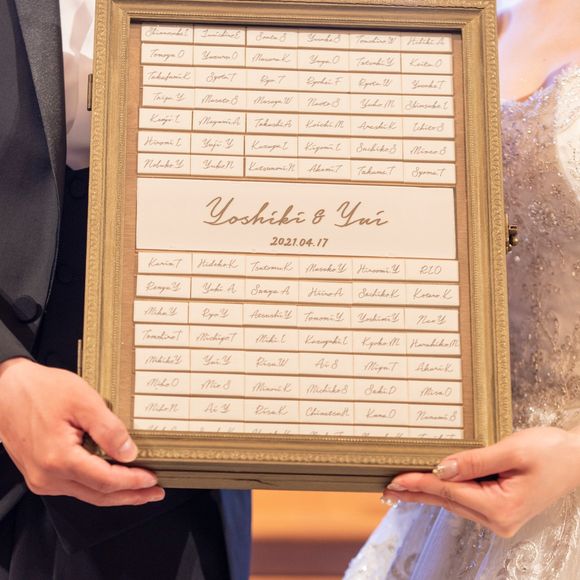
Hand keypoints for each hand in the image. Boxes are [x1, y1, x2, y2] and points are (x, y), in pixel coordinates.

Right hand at [0, 357, 164, 506]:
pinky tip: (113, 480)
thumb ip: (109, 429)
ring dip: (115, 493)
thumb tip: (130, 453)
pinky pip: (75, 487)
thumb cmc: (40, 390)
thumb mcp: (83, 400)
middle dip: (130, 496)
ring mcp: (42, 478)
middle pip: (98, 495)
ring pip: (86, 494)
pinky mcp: (40, 474)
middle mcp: (48, 476)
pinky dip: (97, 486)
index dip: (133, 482)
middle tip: (155, 493)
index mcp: (59, 459)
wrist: (6, 389)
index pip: (106, 481)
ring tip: (140, 489)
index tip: (153, 481)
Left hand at [382, 426, 579, 536]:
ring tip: (400, 488)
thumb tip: (440, 468)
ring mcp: (499, 517)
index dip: (419, 484)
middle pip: (447, 501)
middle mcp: (498, 519)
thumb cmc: (552, 452)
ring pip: (454, 501)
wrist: (578, 458)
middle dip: (416, 493)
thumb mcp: (512, 451)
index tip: (394, 481)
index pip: (449, 492)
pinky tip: (430, 486)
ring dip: (427, 493)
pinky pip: (465, 499)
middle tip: (386, 489)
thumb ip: (474, 461)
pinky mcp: (500, 509)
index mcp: (500, 508)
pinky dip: (445, 491)